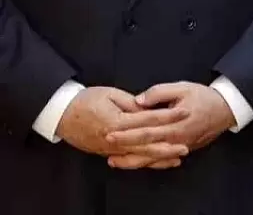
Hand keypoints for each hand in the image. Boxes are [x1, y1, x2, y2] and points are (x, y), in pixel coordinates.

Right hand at [55, 86, 189, 167]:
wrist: (61, 114)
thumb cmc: (86, 100)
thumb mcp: (110, 94)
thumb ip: (131, 103)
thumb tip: (149, 108)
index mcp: (117, 121)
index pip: (148, 119)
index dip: (168, 116)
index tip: (185, 112)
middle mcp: (114, 138)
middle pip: (146, 143)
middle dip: (167, 144)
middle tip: (186, 145)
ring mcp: (110, 148)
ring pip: (139, 155)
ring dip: (159, 157)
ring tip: (178, 157)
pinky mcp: (107, 152)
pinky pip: (129, 159)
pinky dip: (145, 161)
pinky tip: (158, 162)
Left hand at [104, 82, 234, 168]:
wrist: (226, 109)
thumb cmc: (204, 97)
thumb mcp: (182, 88)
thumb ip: (159, 92)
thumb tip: (138, 101)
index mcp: (174, 124)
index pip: (145, 130)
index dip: (126, 132)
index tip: (109, 131)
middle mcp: (176, 139)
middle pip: (146, 147)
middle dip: (124, 147)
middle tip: (106, 146)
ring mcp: (180, 147)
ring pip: (153, 158)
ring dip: (133, 161)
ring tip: (114, 161)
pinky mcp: (183, 150)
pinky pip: (163, 160)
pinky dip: (148, 163)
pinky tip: (136, 163)